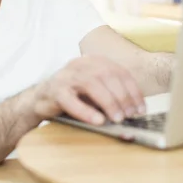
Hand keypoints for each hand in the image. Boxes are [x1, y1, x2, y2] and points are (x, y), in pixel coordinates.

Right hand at [30, 55, 145, 124]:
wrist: (41, 98)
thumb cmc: (74, 96)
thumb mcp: (95, 92)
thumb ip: (112, 96)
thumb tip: (135, 111)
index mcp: (93, 61)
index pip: (119, 72)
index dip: (132, 90)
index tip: (141, 109)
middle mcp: (80, 64)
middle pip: (106, 75)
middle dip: (122, 96)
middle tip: (130, 115)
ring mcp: (66, 75)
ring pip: (91, 84)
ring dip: (108, 102)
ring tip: (117, 118)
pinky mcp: (54, 90)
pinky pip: (71, 100)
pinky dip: (86, 111)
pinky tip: (97, 121)